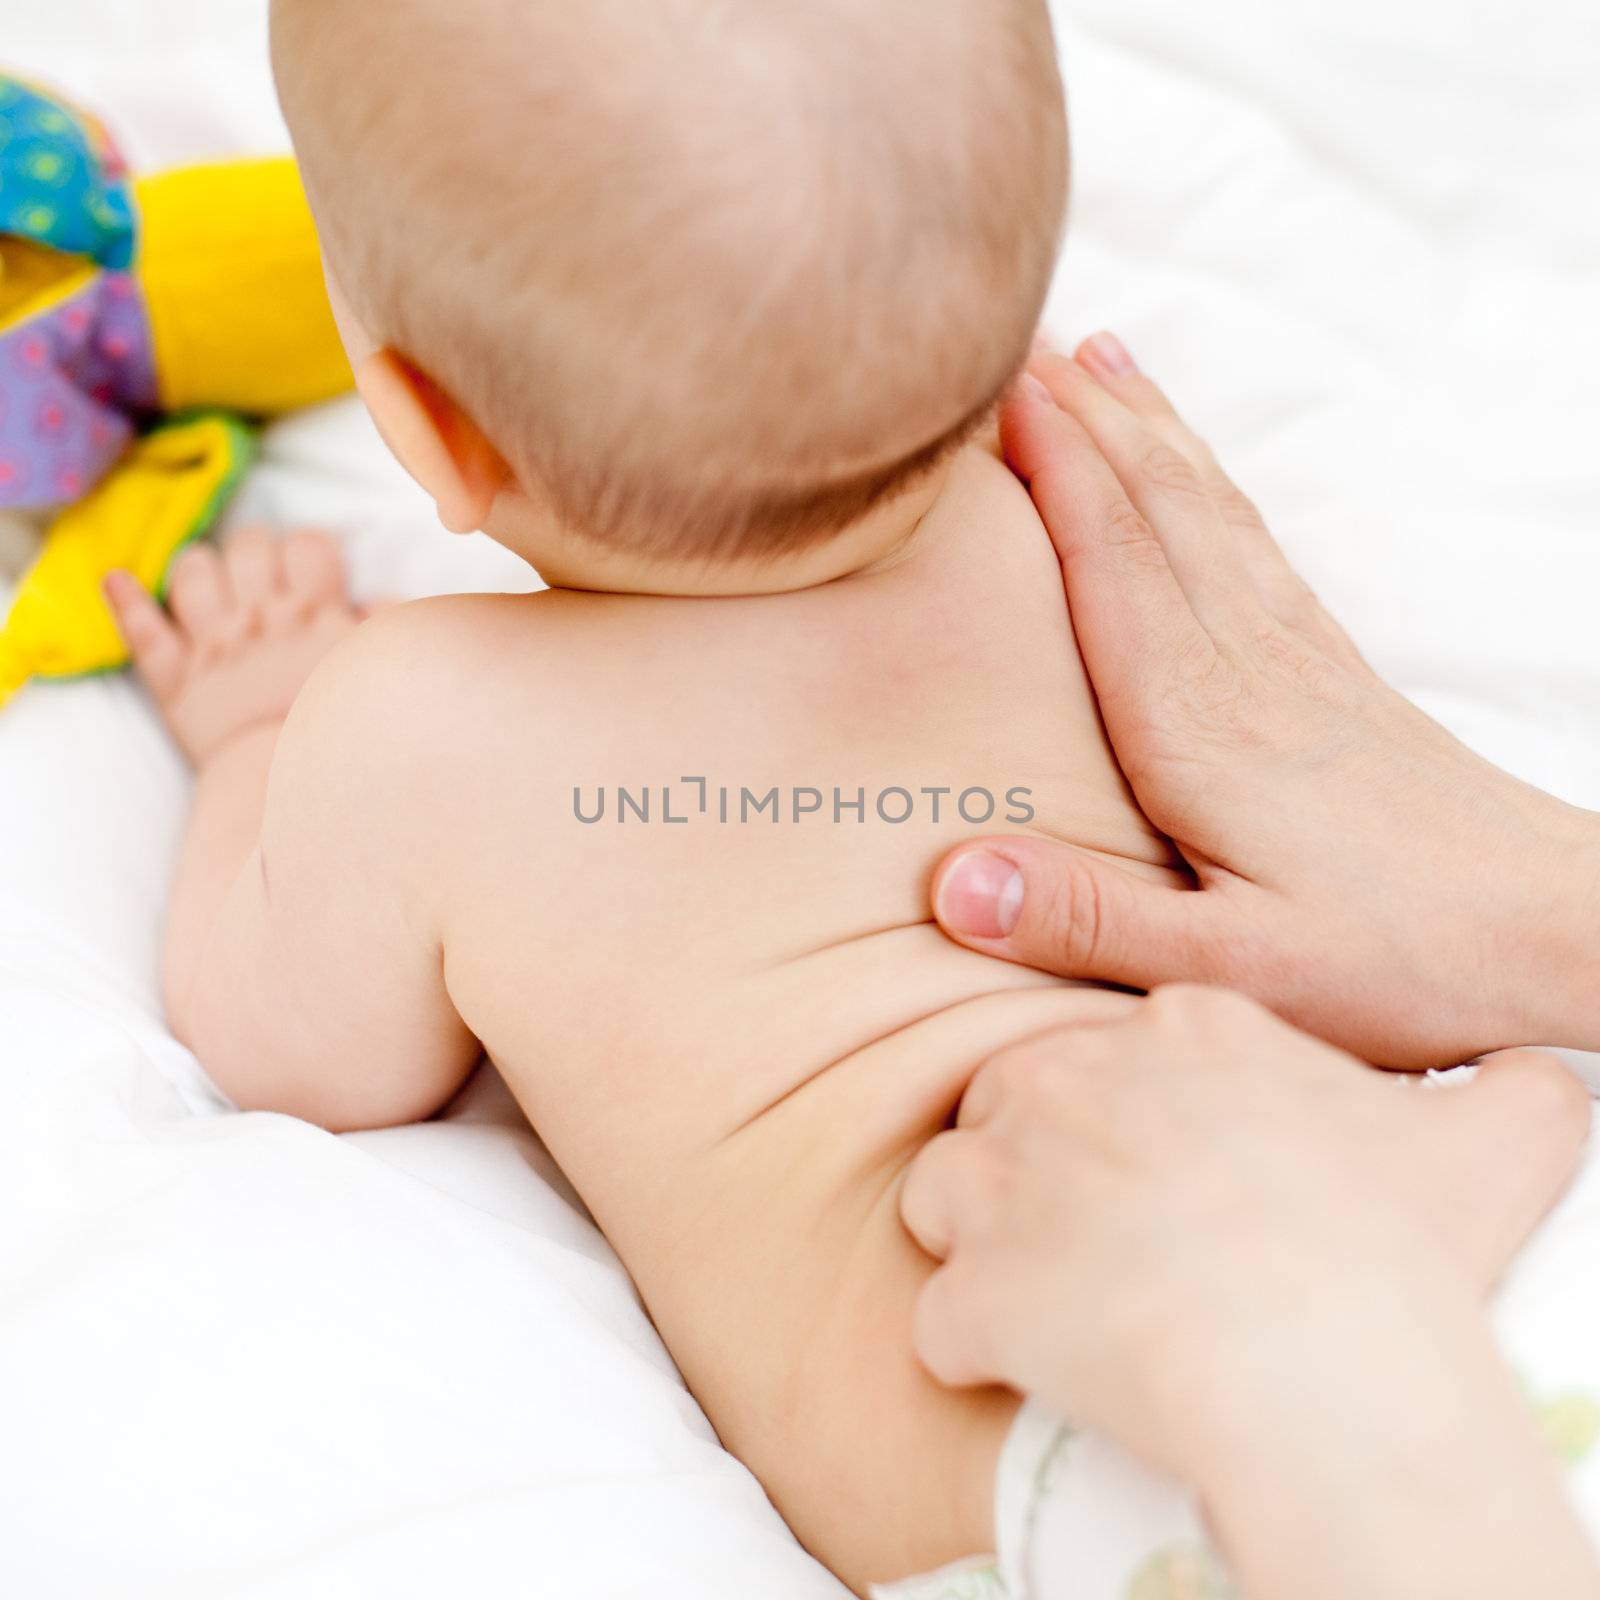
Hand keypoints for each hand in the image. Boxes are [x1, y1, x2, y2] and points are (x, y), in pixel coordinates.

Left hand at [105, 527, 363, 765]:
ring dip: (200, 567)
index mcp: (314, 613)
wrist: (290, 782)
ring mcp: (211, 643)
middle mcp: (258, 617)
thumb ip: (383, 627)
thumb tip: (373, 600)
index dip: (312, 551)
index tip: (316, 572)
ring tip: (211, 580)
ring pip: (193, 574)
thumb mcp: (379, 672)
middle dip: (259, 550)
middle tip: (266, 574)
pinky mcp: (176, 679)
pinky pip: (143, 632)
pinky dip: (127, 603)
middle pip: (250, 547)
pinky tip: (116, 580)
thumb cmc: (345, 730)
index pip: (308, 546)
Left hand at [899, 985, 1587, 1480]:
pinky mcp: (977, 1288)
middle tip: (1106, 1233)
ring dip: (979, 1239)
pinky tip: (1019, 1370)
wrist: (1324, 1365)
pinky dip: (968, 1348)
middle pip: (1015, 1101)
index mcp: (1185, 1028)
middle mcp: (1071, 1079)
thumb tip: (1539, 1076)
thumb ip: (1511, 1091)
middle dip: (1042, 1160)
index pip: (1118, 1043)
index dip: (1133, 1110)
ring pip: (947, 1189)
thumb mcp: (1495, 1142)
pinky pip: (940, 1318)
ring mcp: (1007, 1180)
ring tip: (1046, 1293)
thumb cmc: (1404, 1249)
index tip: (1169, 1171)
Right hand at [931, 336, 1599, 1066]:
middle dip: (1079, 411)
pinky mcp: (1329, 670)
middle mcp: (1246, 665)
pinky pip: (1251, 539)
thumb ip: (1091, 921)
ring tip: (1087, 354)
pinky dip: (1203, 477)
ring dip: (1140, 423)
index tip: (987, 388)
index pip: (1114, 557)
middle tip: (1006, 334)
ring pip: (1203, 504)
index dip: (1052, 466)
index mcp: (1201, 726)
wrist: (1558, 930)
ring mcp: (1295, 657)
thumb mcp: (1236, 974)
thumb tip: (954, 880)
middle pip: (1154, 502)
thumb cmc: (1403, 959)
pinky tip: (1187, 462)